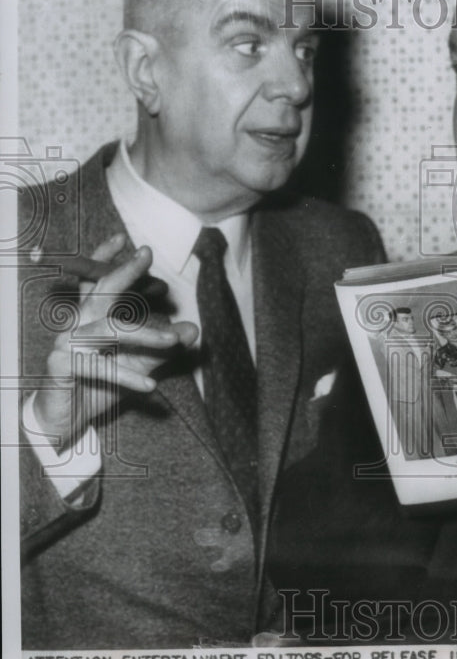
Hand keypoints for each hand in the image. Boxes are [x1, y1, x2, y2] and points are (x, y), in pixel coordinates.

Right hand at [33, 234, 197, 448]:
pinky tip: (150, 386)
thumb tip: (194, 329)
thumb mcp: (139, 365)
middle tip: (147, 255)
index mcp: (89, 317)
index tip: (124, 237)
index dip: (105, 257)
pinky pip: (99, 366)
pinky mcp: (61, 366)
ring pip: (109, 329)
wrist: (67, 421)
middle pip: (100, 291)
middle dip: (124, 270)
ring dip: (146, 334)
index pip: (95, 281)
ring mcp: (65, 343)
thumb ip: (163, 348)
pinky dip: (127, 376)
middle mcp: (75, 324)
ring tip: (173, 340)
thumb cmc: (98, 386)